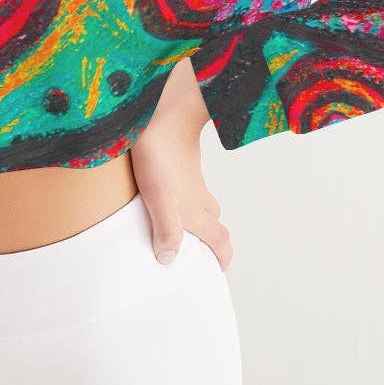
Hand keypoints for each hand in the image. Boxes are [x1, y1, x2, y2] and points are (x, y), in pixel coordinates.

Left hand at [130, 57, 232, 271]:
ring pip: (202, 201)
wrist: (161, 115)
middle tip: (201, 249)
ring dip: (199, 215)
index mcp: (195, 211)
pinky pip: (189, 183)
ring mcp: (190, 177)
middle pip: (214, 220)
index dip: (223, 256)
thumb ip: (167, 230)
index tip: (220, 269)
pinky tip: (168, 190)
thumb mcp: (161, 200)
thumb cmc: (160, 157)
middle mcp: (198, 196)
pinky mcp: (180, 161)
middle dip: (212, 237)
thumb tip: (169, 258)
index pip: (219, 239)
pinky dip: (185, 194)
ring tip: (183, 225)